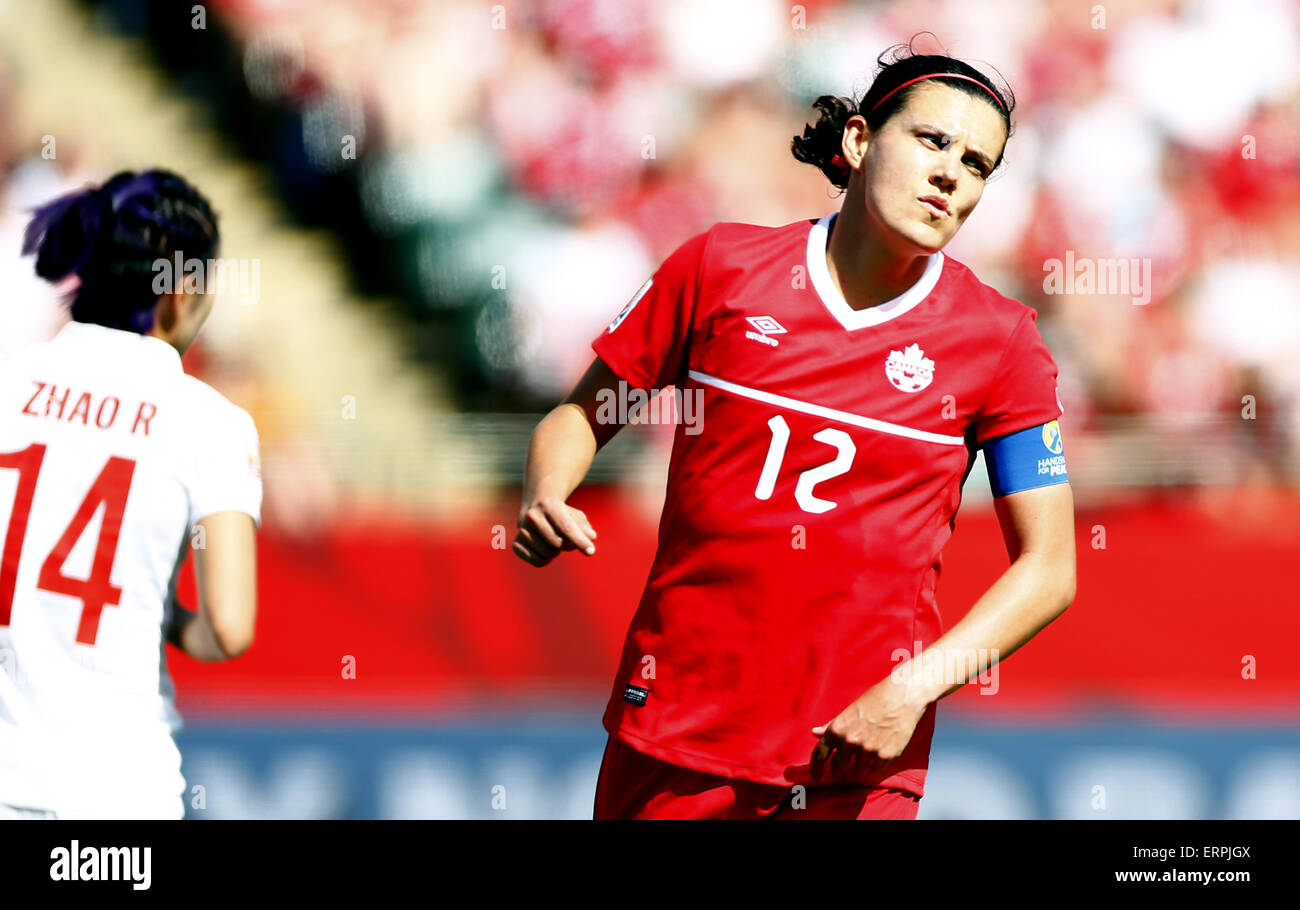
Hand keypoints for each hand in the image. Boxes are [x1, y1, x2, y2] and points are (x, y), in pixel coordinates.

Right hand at [513, 496, 597, 566]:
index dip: (579, 540)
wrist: (535, 509)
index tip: (591, 552)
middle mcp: (532, 516)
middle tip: (565, 537)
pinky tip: (545, 548)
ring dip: (556, 552)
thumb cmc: (561, 514)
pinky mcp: (516, 544)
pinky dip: (546, 560)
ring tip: (553, 540)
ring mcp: (522, 530)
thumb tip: (591, 537)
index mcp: (548, 505)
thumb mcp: (576, 517)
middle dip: (567, 545)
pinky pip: (538, 562)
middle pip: (558, 544)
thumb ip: (585, 528)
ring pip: (548, 554)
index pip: (565, 527)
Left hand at [810, 675, 929, 780]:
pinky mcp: (885, 756)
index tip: (815, 775)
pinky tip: (882, 750)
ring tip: (870, 747)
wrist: (902, 698)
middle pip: (837, 767)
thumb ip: (832, 725)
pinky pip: (876, 769)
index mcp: (838, 729)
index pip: (819, 755)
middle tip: (844, 763)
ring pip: (858, 769)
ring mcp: (868, 750)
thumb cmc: (875, 700)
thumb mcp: (849, 711)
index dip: (815, 768)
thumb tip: (815, 732)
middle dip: (839, 767)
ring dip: (862, 763)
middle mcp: (850, 742)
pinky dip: (877, 764)